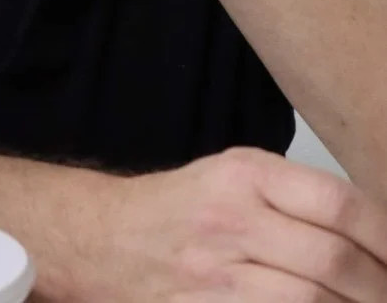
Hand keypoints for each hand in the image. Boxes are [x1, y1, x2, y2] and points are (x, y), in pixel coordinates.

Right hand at [62, 147, 386, 301]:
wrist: (105, 239)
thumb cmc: (178, 208)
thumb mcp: (232, 174)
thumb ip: (294, 194)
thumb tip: (370, 232)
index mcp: (243, 175)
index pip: (336, 204)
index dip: (383, 236)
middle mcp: (229, 221)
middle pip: (330, 261)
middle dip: (376, 286)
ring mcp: (215, 275)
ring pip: (308, 302)